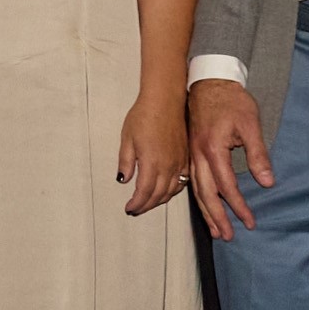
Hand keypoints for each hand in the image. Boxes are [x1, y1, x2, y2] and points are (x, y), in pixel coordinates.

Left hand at [118, 91, 188, 215]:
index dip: (137, 204)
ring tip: (148, 203)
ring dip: (159, 200)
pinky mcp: (186, 157)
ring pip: (172, 191)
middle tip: (136, 209)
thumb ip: (126, 162)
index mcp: (152, 163)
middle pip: (159, 195)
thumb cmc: (144, 115)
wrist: (165, 100)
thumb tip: (123, 179)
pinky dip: (173, 191)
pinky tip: (166, 191)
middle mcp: (168, 166)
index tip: (129, 208)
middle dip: (146, 206)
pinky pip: (182, 181)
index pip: (145, 193)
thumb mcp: (127, 139)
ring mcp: (179, 162)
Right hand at [186, 77, 270, 238]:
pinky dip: (200, 198)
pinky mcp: (192, 152)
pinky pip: (193, 181)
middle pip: (207, 194)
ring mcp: (192, 155)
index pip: (227, 186)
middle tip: (229, 236)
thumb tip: (267, 182)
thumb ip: (258, 155)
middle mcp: (199, 156)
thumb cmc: (232, 101)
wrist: (209, 81)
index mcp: (213, 149)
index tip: (250, 221)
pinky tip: (205, 207)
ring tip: (216, 230)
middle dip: (218, 217)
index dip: (239, 206)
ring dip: (207, 212)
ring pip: (197, 190)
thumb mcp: (250, 124)